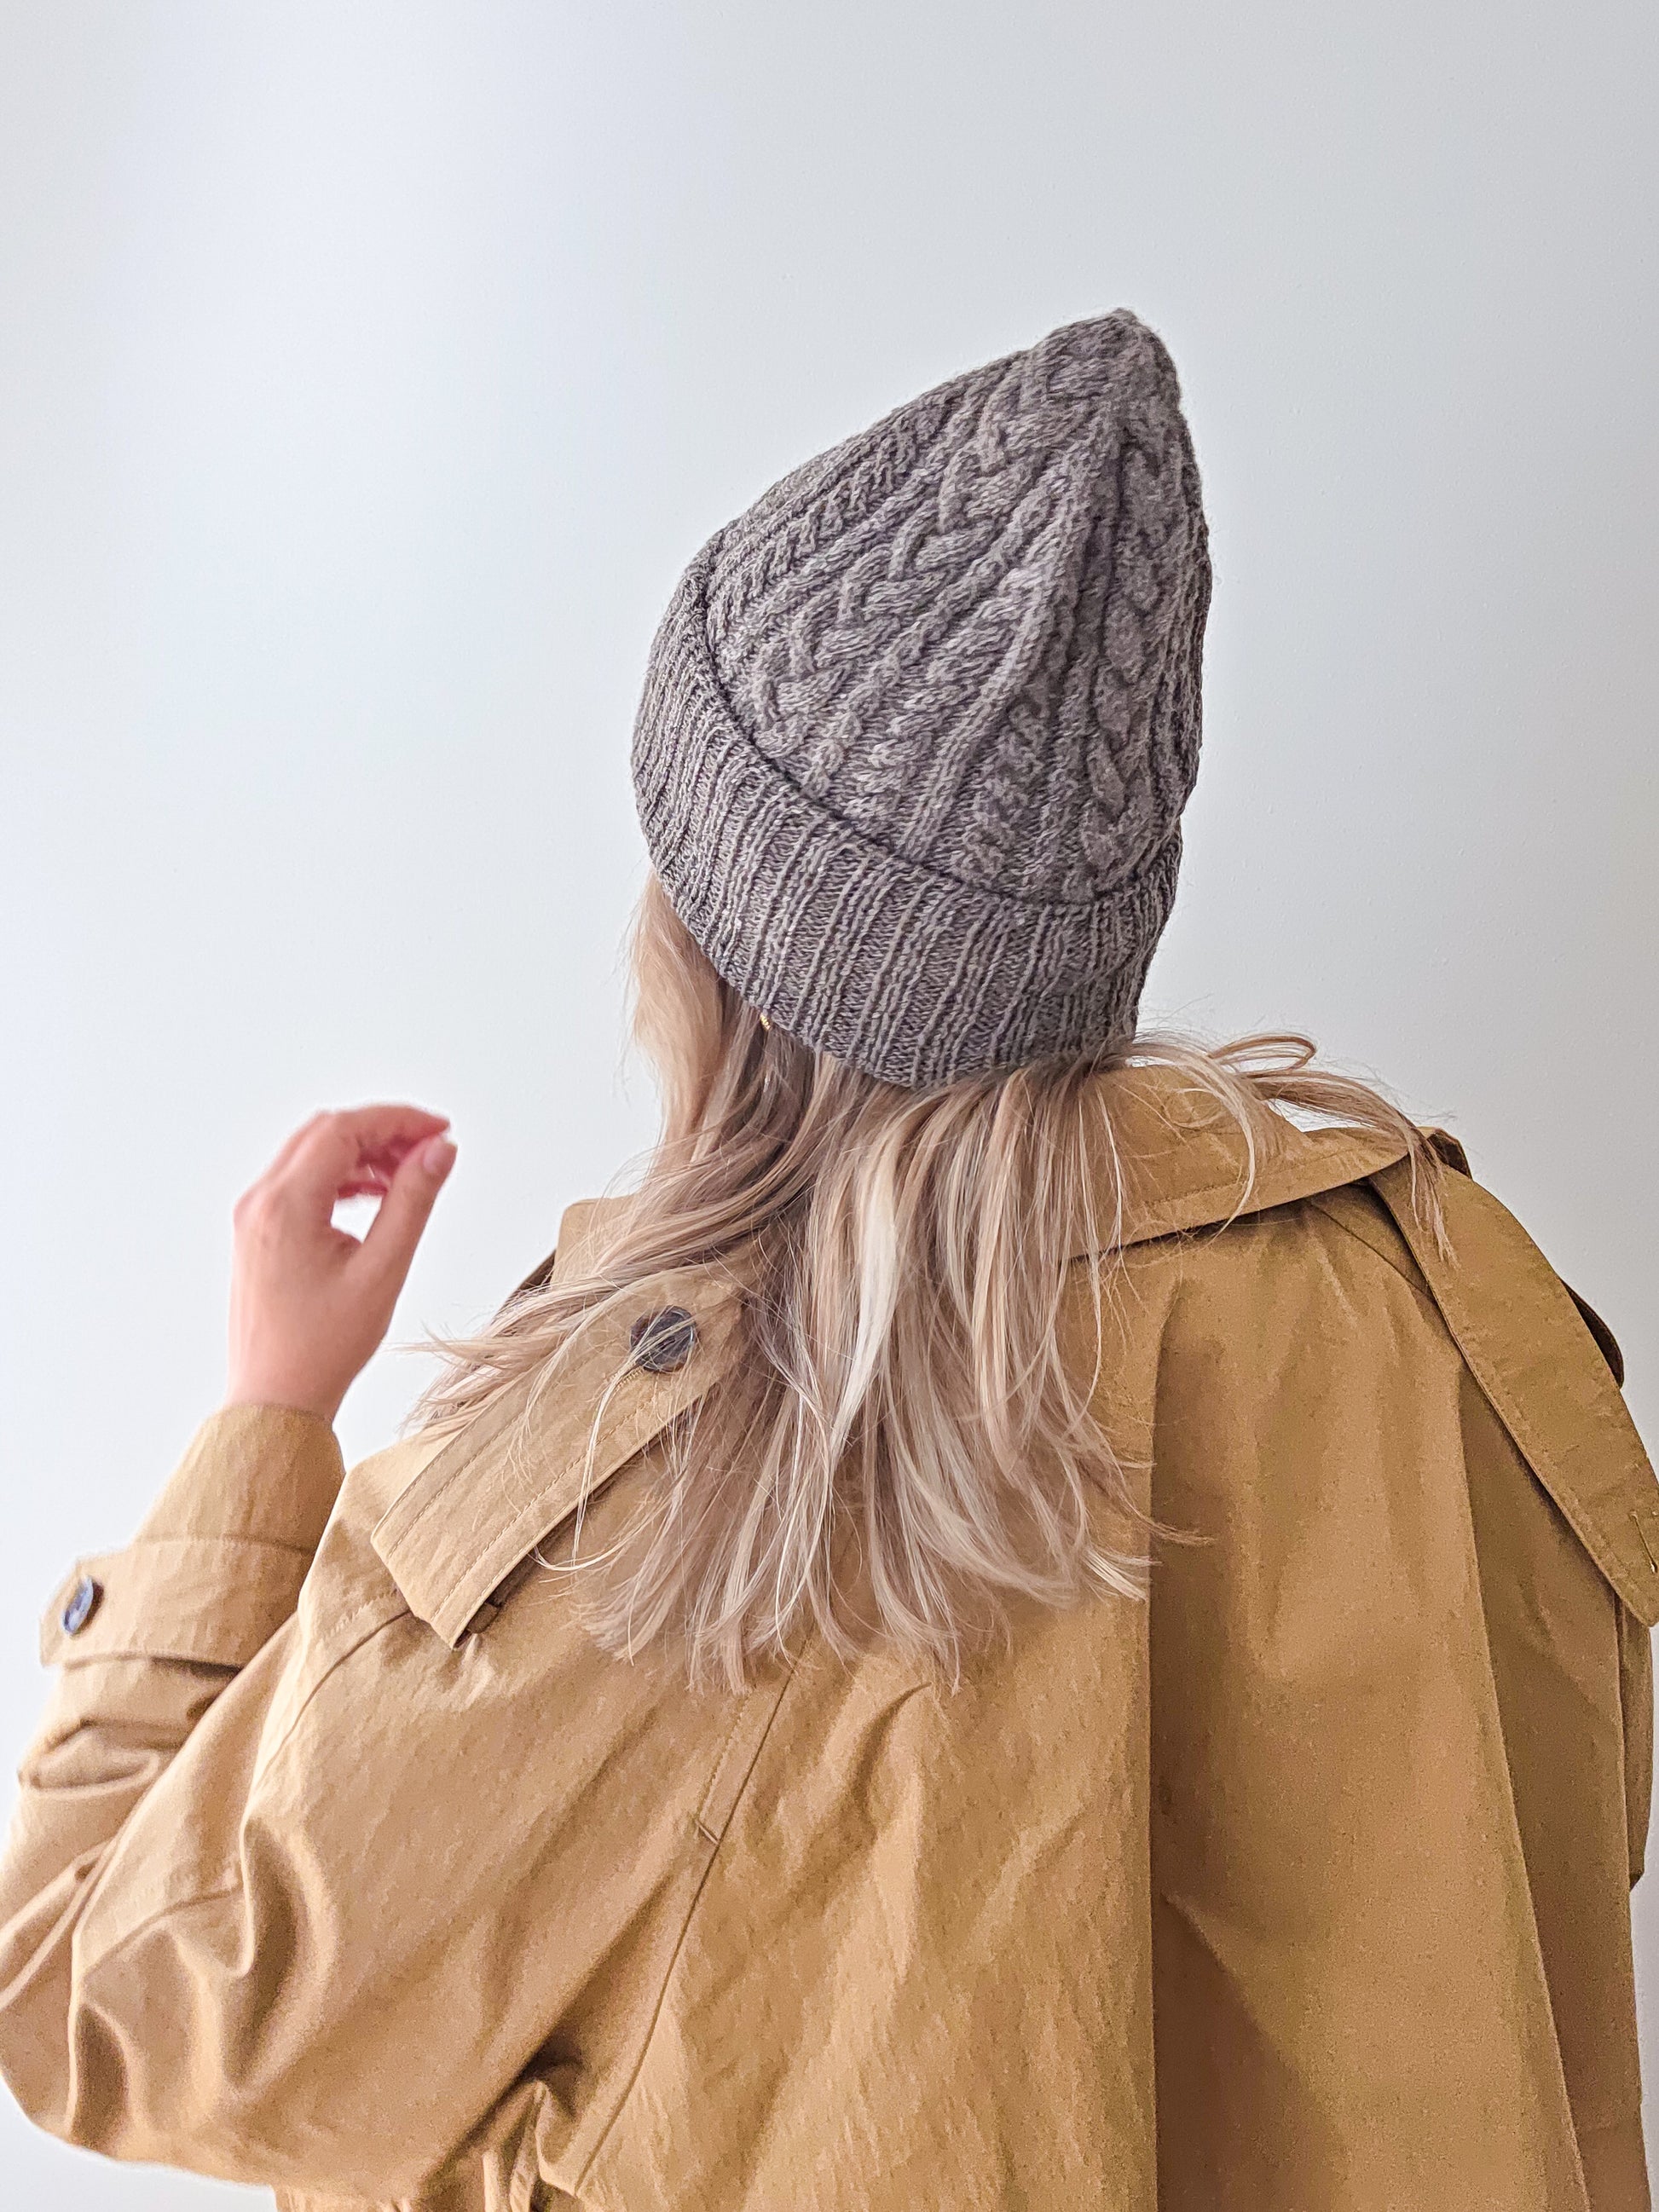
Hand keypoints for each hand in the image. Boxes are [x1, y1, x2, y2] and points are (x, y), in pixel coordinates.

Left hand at [224, 1105, 457, 1424]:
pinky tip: (375, 1198)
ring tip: (408, 1177)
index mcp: (285, 1206)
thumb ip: (412, 1201)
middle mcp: (260, 1201)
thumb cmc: (322, 1348)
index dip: (398, 1120)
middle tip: (429, 1150)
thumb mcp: (382, 1270)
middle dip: (382, 1132)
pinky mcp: (257, 1232)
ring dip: (361, 1153)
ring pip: (311, 1153)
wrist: (275, 1398)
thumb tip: (438, 1151)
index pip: (344, 1130)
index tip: (439, 1131)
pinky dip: (340, 1176)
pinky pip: (300, 1180)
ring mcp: (253, 1216)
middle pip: (325, 1132)